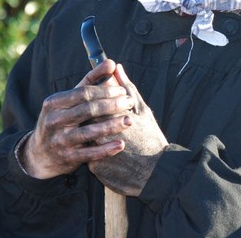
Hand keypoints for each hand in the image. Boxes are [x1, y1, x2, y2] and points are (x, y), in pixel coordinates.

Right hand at [20, 60, 134, 178]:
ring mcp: (59, 140)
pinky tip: (120, 144)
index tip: (122, 90)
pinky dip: (105, 149)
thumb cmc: (63, 117)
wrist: (40, 154)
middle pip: (88, 110)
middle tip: (130, 102)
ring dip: (111, 126)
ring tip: (129, 120)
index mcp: (54, 103)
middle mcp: (54, 121)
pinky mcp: (66, 158)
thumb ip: (91, 79)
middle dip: (112, 105)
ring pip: (89, 132)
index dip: (105, 91)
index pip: (83, 93)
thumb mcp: (71, 97)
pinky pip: (89, 154)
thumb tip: (111, 62)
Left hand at [88, 64, 168, 196]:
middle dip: (93, 116)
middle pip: (86, 118)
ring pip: (85, 137)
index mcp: (112, 116)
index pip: (93, 101)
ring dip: (91, 132)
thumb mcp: (142, 110)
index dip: (97, 98)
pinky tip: (106, 149)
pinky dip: (95, 150)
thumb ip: (126, 87)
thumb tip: (116, 68)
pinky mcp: (95, 168)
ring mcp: (96, 152)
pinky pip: (89, 154)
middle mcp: (100, 133)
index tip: (104, 99)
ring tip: (104, 133)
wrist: (155, 173)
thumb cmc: (151, 138)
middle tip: (103, 117)